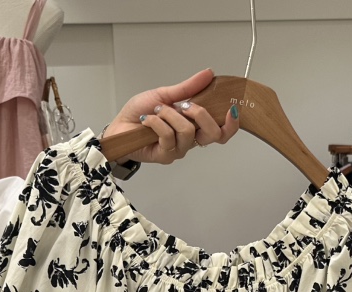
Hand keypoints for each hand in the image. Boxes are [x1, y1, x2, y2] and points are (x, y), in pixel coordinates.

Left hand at [102, 69, 239, 164]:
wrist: (120, 126)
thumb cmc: (140, 112)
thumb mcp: (165, 94)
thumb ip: (188, 87)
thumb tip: (208, 74)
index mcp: (195, 125)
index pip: (222, 131)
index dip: (231, 124)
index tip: (231, 109)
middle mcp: (190, 140)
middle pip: (213, 135)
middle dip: (200, 114)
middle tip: (183, 105)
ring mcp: (178, 149)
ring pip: (188, 132)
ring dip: (170, 115)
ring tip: (157, 111)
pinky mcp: (165, 156)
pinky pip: (168, 137)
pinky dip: (157, 123)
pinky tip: (148, 120)